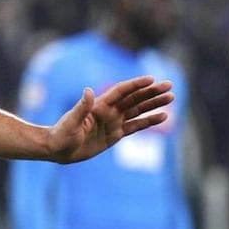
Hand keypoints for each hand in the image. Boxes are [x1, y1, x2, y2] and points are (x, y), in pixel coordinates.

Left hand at [46, 75, 172, 163]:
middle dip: (151, 92)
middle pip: (134, 98)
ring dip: (154, 104)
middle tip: (169, 86)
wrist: (58, 149)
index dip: (136, 84)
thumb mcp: (71, 121)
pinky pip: (136, 126)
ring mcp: (113, 122)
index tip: (152, 79)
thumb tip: (88, 90)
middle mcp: (108, 111)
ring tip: (171, 98)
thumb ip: (81, 107)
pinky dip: (149, 121)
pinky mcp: (115, 134)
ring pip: (138, 110)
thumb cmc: (61, 135)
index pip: (121, 91)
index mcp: (99, 105)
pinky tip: (163, 116)